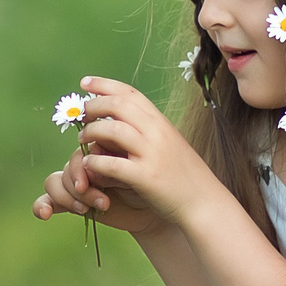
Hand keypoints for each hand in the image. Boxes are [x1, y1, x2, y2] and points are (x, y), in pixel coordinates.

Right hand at [34, 147, 168, 236]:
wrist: (157, 210)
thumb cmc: (153, 183)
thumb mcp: (138, 169)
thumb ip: (114, 160)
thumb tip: (91, 162)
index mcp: (102, 145)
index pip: (82, 148)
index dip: (89, 164)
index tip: (105, 181)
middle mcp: (86, 162)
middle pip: (69, 166)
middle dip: (81, 185)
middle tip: (102, 201)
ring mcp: (78, 182)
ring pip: (56, 182)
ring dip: (72, 198)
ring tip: (99, 208)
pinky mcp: (71, 202)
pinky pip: (46, 200)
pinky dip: (42, 206)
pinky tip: (45, 214)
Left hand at [70, 77, 217, 226]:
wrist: (205, 202)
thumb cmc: (183, 176)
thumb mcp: (168, 144)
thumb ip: (146, 132)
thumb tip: (118, 121)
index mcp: (161, 122)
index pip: (130, 93)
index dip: (104, 85)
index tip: (84, 83)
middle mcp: (157, 132)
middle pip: (118, 105)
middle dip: (93, 106)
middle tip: (80, 114)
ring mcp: (152, 154)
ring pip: (113, 130)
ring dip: (92, 132)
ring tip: (81, 139)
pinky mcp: (146, 177)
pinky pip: (113, 164)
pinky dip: (95, 161)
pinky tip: (88, 163)